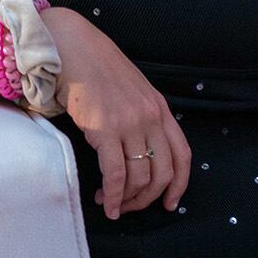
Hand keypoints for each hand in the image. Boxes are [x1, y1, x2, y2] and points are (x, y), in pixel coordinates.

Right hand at [47, 8, 191, 220]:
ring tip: (111, 203)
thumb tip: (139, 154)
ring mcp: (130, 124)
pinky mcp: (105, 130)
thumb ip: (142, 119)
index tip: (170, 203)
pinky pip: (116, 174)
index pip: (183, 154)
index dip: (179, 183)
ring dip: (127, 199)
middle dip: (148, 198)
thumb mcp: (133, 94)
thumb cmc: (98, 72)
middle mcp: (151, 118)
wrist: (73, 50)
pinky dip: (113, 195)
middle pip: (163, 172)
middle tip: (131, 207)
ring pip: (140, 177)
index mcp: (161, 110)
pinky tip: (105, 203)